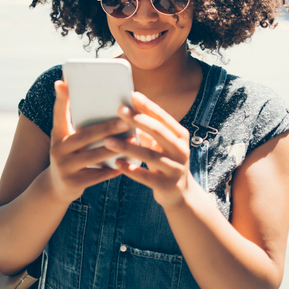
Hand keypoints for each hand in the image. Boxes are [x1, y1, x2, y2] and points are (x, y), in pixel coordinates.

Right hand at [48, 80, 124, 203]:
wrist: (56, 187)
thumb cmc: (70, 155)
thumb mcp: (67, 139)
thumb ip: (79, 125)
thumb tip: (104, 106)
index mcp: (58, 134)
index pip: (58, 113)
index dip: (60, 99)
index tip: (62, 83)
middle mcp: (58, 149)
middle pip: (84, 136)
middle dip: (106, 128)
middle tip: (125, 121)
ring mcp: (65, 167)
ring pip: (93, 156)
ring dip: (115, 149)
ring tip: (132, 141)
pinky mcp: (73, 183)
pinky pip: (97, 175)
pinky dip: (112, 170)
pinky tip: (126, 164)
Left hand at [104, 91, 193, 208]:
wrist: (179, 193)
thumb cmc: (164, 160)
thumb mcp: (162, 143)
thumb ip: (149, 128)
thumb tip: (127, 107)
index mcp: (180, 136)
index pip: (163, 117)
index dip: (148, 106)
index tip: (132, 94)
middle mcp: (181, 151)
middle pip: (158, 132)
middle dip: (138, 120)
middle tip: (119, 110)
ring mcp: (175, 169)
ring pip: (149, 156)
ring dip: (127, 147)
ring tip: (107, 141)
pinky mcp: (167, 185)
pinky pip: (145, 177)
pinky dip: (130, 170)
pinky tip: (116, 163)